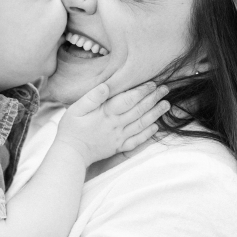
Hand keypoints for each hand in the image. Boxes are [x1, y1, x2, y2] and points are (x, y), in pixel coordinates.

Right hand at [55, 82, 169, 164]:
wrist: (70, 153)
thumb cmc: (70, 129)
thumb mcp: (76, 109)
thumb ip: (92, 97)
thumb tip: (106, 86)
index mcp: (106, 114)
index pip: (128, 99)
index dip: (142, 91)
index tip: (153, 83)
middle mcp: (115, 125)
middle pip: (139, 110)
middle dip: (153, 99)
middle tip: (165, 89)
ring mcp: (118, 137)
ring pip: (141, 124)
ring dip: (155, 114)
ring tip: (166, 105)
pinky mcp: (118, 147)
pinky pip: (137, 140)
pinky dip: (148, 133)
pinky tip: (155, 126)